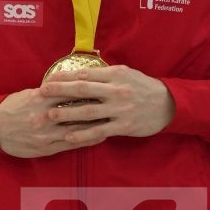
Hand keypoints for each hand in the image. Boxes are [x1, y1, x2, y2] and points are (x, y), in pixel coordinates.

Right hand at [0, 86, 111, 158]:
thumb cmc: (13, 107)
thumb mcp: (30, 94)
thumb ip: (50, 91)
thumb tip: (71, 84)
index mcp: (40, 99)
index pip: (69, 92)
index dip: (89, 90)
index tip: (105, 86)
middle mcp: (44, 116)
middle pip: (76, 110)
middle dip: (97, 106)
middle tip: (115, 103)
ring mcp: (46, 134)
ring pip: (77, 129)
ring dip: (96, 125)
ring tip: (113, 120)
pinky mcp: (45, 148)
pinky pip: (71, 144)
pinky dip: (87, 140)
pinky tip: (100, 135)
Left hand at [37, 64, 174, 145]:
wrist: (167, 104)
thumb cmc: (143, 87)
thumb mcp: (126, 73)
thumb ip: (105, 74)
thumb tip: (80, 73)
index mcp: (116, 74)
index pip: (85, 74)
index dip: (65, 76)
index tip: (49, 78)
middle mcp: (116, 90)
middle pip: (83, 89)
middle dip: (60, 91)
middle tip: (42, 92)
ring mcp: (119, 109)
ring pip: (88, 111)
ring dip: (67, 113)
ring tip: (49, 115)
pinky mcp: (123, 126)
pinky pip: (99, 131)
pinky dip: (83, 134)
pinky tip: (69, 136)